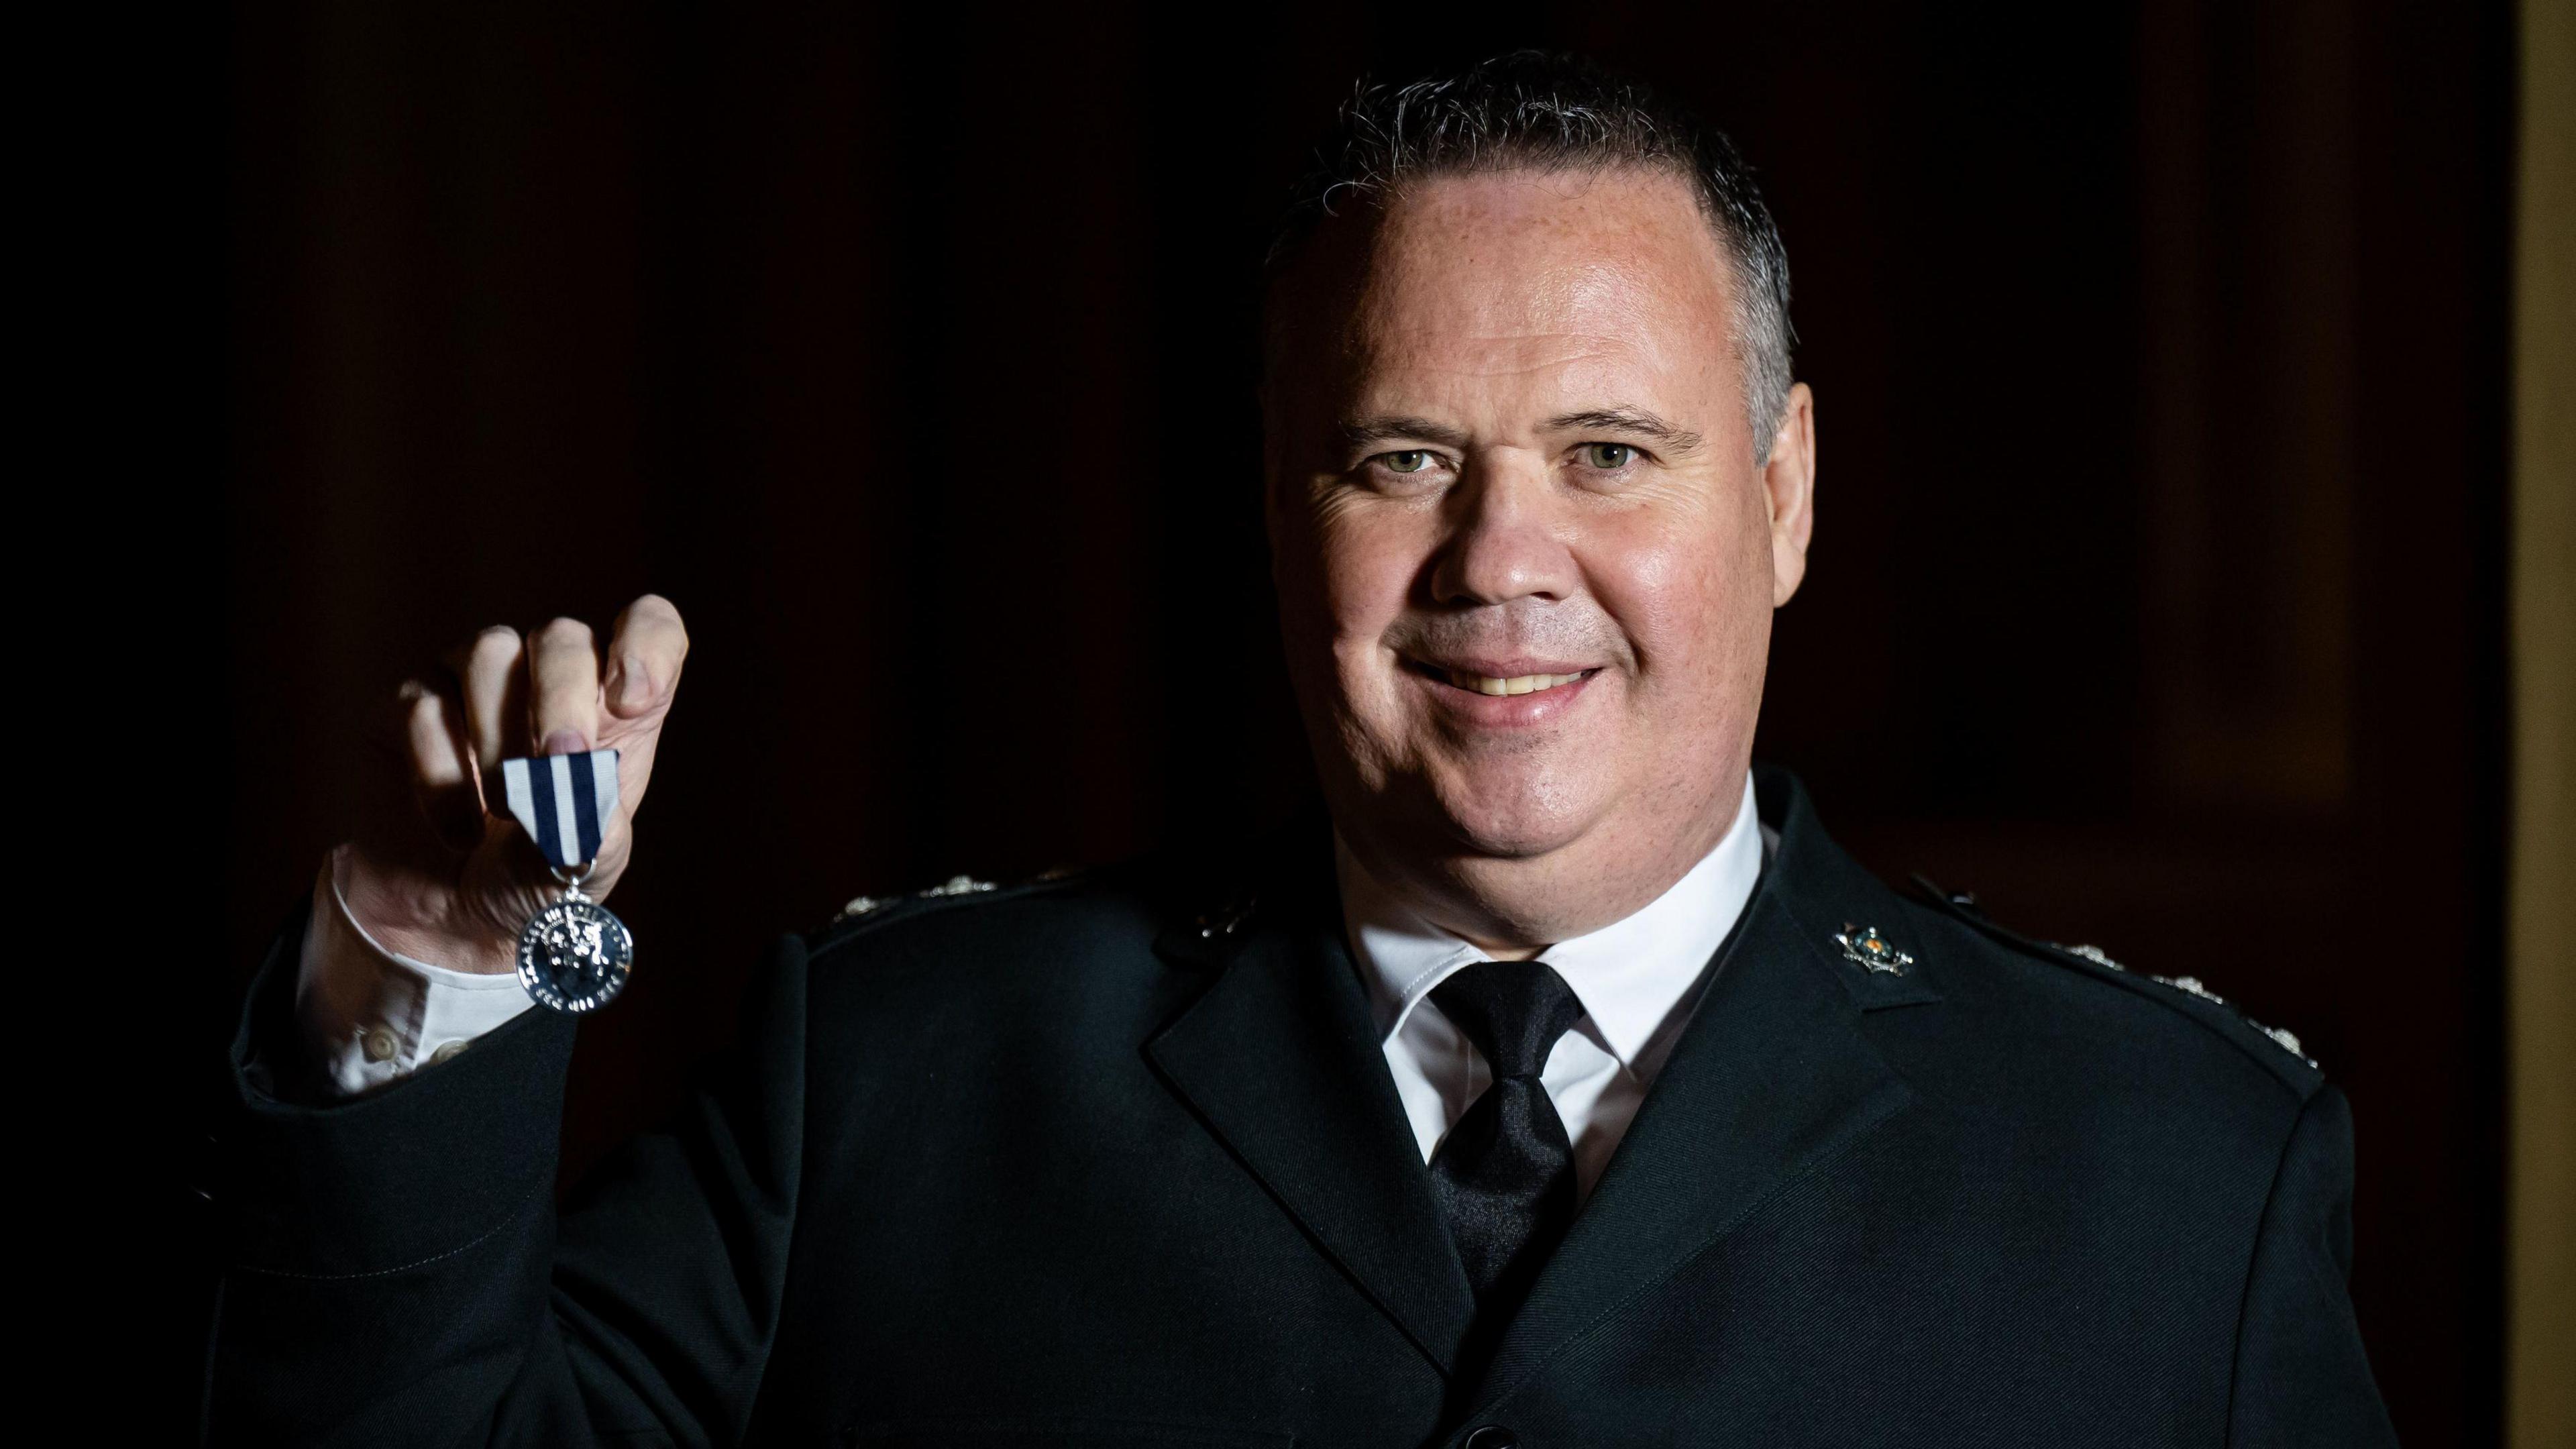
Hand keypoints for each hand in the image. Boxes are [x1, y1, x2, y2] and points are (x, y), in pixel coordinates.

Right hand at [338, 596, 689, 974]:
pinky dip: (442, 775)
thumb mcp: (584, 862)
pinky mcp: (405, 707)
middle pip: (560, 635)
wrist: (454, 917)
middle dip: (563, 698)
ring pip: (488, 652)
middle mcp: (546, 677)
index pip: (648, 626)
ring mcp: (471, 683)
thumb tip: (583, 789)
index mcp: (615, 703)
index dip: (647, 643)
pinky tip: (459, 832)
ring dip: (500, 736)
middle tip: (561, 762)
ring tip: (505, 809)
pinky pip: (421, 705)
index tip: (632, 698)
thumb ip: (594, 826)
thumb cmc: (536, 874)